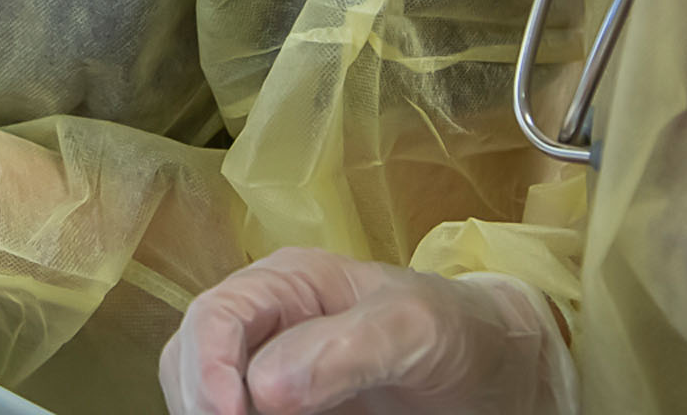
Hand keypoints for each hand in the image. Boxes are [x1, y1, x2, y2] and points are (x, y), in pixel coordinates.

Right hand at [160, 251, 573, 414]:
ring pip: (205, 399)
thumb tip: (264, 388)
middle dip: (201, 400)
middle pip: (190, 360)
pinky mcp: (286, 410)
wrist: (496, 376)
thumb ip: (345, 349)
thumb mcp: (414, 328)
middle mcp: (264, 326)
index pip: (215, 316)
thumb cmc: (458, 333)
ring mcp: (271, 374)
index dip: (207, 367)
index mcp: (286, 284)